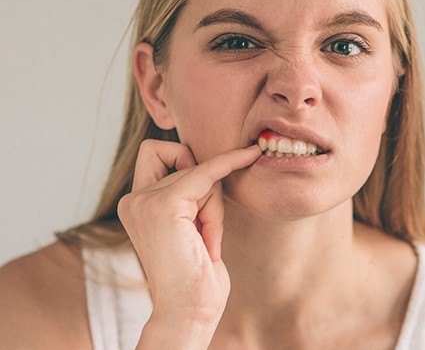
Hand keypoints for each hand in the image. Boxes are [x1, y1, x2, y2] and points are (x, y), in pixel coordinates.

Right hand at [117, 139, 261, 326]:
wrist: (188, 313)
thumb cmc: (194, 275)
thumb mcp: (187, 225)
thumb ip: (186, 194)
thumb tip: (210, 163)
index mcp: (136, 204)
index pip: (155, 153)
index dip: (182, 154)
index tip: (213, 159)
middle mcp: (134, 200)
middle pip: (183, 160)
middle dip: (205, 188)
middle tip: (205, 228)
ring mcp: (145, 201)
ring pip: (200, 172)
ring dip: (214, 206)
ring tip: (206, 242)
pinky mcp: (165, 205)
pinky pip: (208, 172)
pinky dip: (230, 163)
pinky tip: (249, 155)